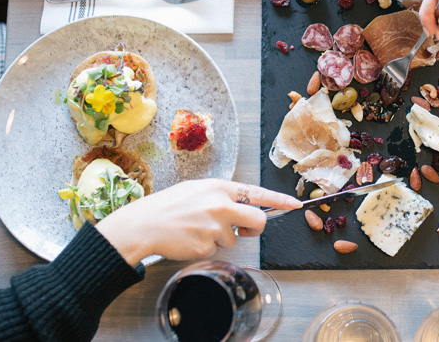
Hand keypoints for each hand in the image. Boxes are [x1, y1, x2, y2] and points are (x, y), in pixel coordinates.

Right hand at [95, 179, 301, 265]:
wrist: (143, 225)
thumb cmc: (169, 206)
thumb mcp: (197, 190)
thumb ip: (223, 196)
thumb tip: (245, 207)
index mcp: (219, 188)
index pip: (258, 193)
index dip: (280, 200)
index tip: (296, 205)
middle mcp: (221, 205)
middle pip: (258, 221)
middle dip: (254, 228)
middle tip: (243, 228)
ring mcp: (215, 227)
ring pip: (235, 239)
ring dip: (221, 238)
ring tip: (197, 229)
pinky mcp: (207, 246)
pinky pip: (217, 250)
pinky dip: (207, 247)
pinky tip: (190, 239)